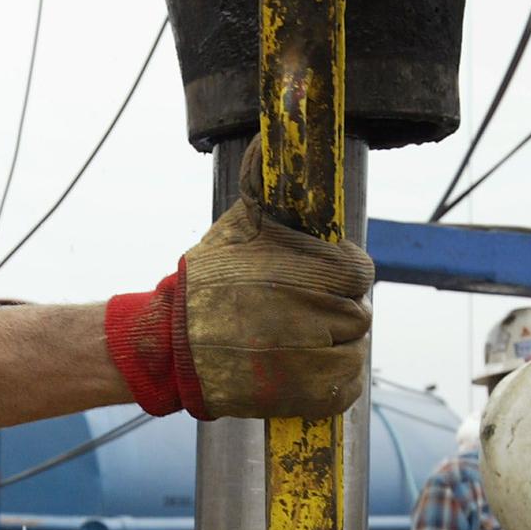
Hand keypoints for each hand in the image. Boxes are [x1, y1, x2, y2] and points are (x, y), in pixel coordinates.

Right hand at [103, 146, 371, 419]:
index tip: (320, 282)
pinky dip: (333, 380)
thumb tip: (266, 136)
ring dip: (335, 348)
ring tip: (298, 342)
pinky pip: (346, 386)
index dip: (341, 277)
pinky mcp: (307, 393)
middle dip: (334, 312)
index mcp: (304, 269)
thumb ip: (262, 185)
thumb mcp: (235, 227)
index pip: (358, 273)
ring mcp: (313, 356)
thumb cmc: (206, 283)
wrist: (172, 345)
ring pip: (355, 350)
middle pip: (357, 313)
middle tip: (300, 315)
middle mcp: (313, 311)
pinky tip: (304, 368)